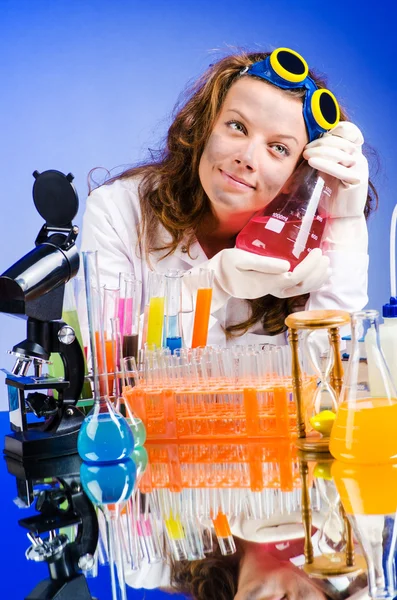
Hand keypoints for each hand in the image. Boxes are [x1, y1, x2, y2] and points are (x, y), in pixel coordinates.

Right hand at [184, 248, 329, 311]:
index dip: (310, 266)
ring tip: (327, 268)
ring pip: (299, 290)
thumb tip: (288, 266)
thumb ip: (264, 264)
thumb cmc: (225, 266)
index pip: (295, 277)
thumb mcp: (240, 259)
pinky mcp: (270, 288)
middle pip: (301, 286)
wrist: (215, 279)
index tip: (317, 252)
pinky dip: (308, 283)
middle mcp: (272, 289)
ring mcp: (271, 290)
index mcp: (266, 282)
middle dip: (316, 272)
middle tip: (325, 257)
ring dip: (315, 280)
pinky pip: (294, 288)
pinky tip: (315, 276)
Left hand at [303, 121, 368, 217]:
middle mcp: (359, 157)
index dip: (334, 128)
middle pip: (341, 141)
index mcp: (352, 152)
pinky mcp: (357, 180)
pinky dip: (325, 164)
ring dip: (321, 151)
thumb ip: (322, 156)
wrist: (341, 215)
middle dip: (321, 142)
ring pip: (341, 153)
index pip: (348, 130)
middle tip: (305, 148)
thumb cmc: (331, 193)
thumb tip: (306, 144)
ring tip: (306, 154)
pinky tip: (312, 162)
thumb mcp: (326, 170)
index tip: (317, 134)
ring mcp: (360, 168)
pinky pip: (340, 170)